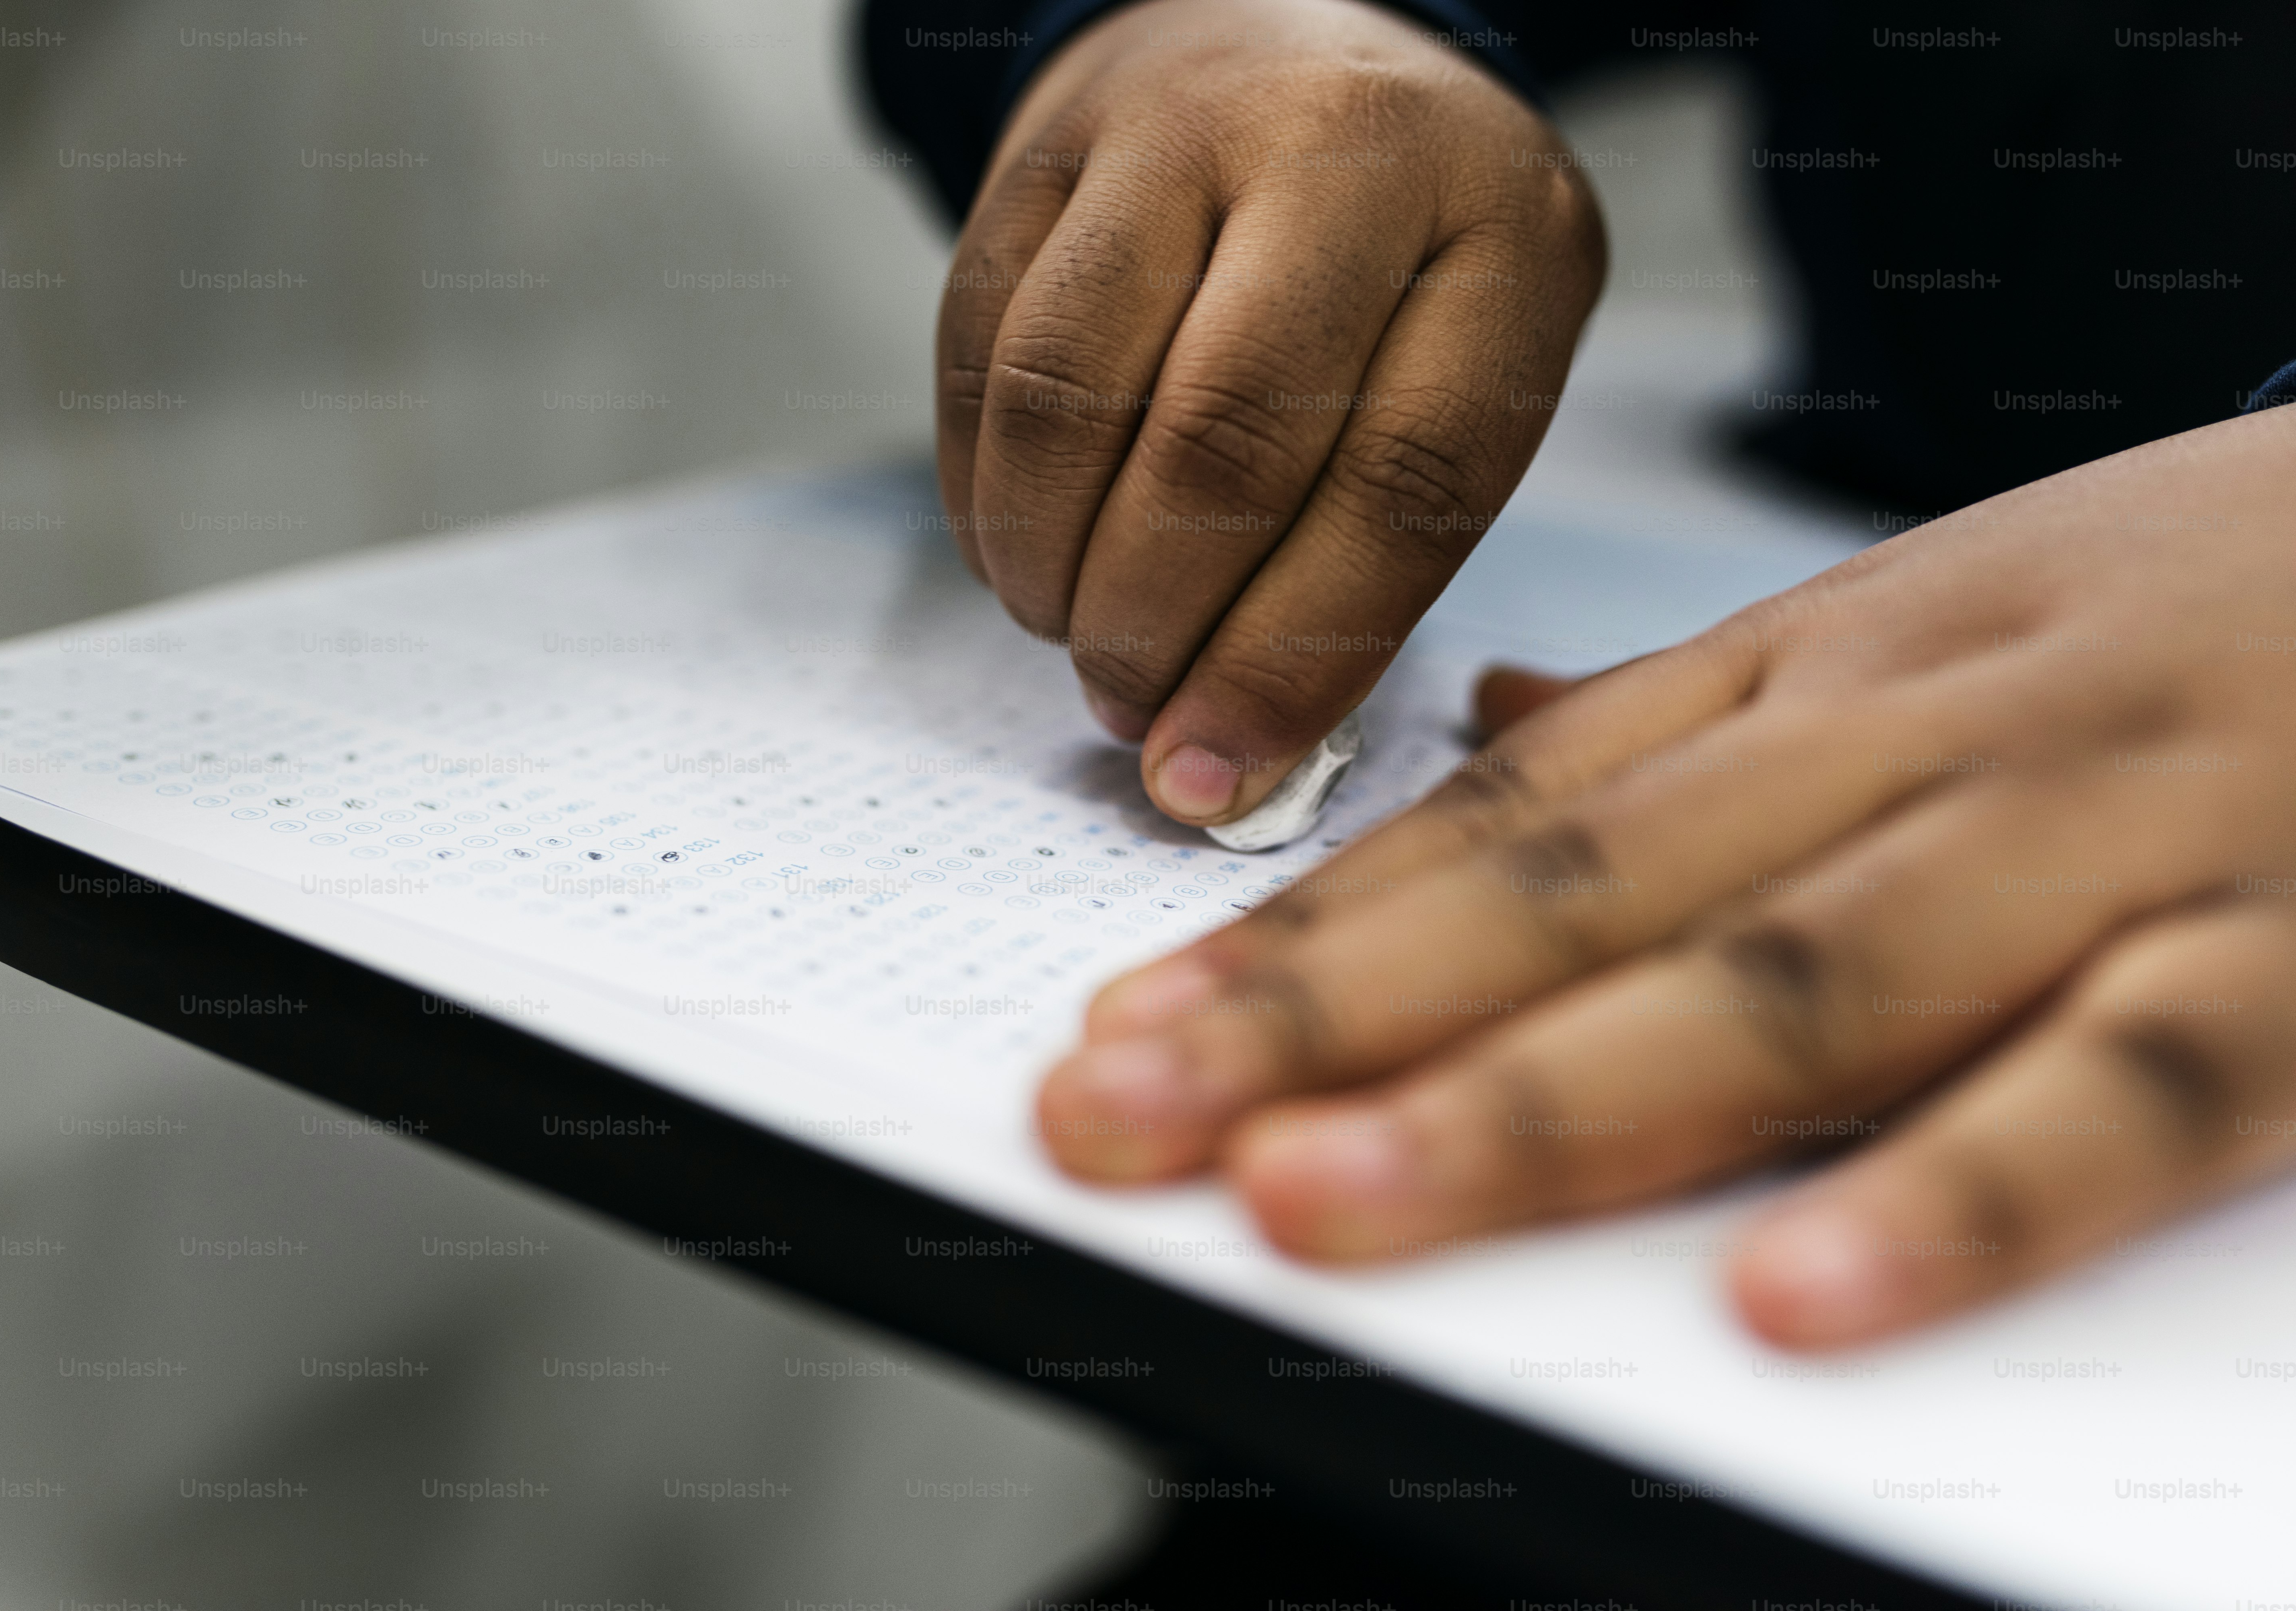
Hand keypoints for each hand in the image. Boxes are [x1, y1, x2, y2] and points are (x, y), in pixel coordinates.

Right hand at [935, 0, 1602, 824]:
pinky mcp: (1044, 147)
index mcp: (1499, 232)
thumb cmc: (1395, 260)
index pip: (1400, 485)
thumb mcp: (1465, 365)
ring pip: (1068, 394)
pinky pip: (979, 351)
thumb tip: (1225, 757)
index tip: (1214, 777)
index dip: (1293, 662)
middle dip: (1155, 626)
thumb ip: (1382, 550)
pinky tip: (1020, 552)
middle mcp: (1342, 151)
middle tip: (1134, 710)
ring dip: (1051, 567)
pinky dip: (984, 492)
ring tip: (1073, 634)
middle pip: (1221, 440)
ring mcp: (1178, 129)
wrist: (1282, 35)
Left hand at [1038, 407, 2295, 1349]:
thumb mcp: (1918, 614)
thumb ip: (1703, 709)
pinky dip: (1948, 1196)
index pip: (1510, 815)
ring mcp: (2089, 854)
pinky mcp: (2287, 970)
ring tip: (1331, 1203)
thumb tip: (1496, 719)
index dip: (1302, 928)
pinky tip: (1786, 1299)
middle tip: (1125, 1112)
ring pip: (1776, 988)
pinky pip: (2103, 1098)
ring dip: (1536, 1105)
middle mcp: (1907, 751)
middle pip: (1578, 900)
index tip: (1132, 1022)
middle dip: (1329, 1020)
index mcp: (1819, 672)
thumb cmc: (2171, 606)